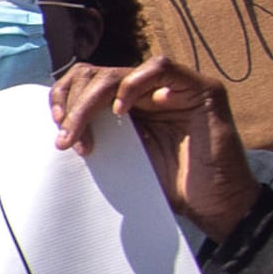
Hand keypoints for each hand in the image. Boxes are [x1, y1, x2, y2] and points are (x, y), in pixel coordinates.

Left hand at [53, 58, 259, 240]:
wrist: (215, 206)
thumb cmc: (173, 188)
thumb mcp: (123, 161)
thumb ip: (100, 139)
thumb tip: (58, 133)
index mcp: (129, 106)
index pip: (86, 82)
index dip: (65, 99)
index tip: (57, 129)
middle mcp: (149, 92)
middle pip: (96, 75)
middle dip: (74, 105)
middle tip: (68, 139)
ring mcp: (175, 87)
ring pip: (119, 72)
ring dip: (91, 100)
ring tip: (82, 133)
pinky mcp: (201, 89)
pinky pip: (161, 67)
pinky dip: (135, 84)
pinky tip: (121, 111)